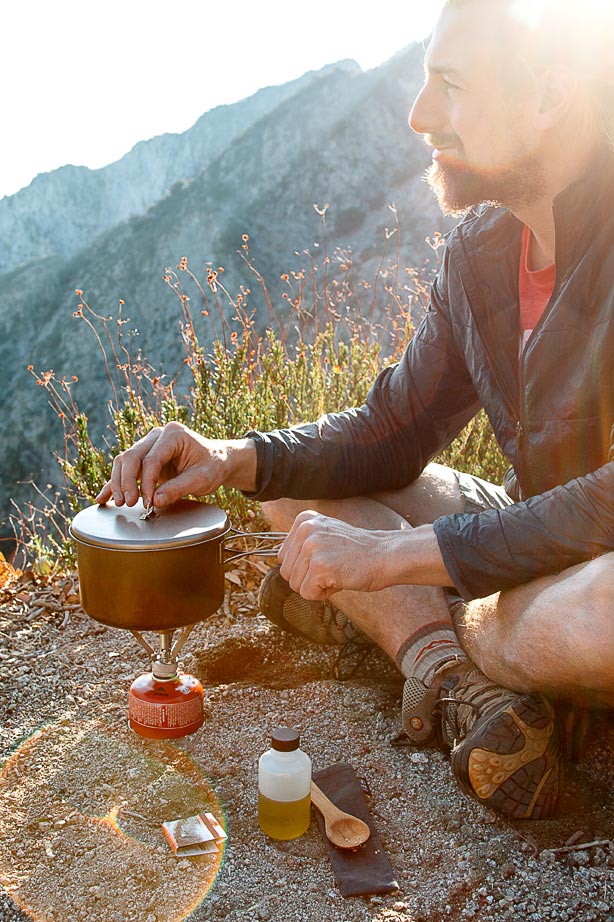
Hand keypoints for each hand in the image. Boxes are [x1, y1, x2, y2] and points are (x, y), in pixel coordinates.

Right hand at [95, 421, 256, 507]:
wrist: (217, 461)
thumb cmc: (212, 466)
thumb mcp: (202, 479)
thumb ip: (179, 488)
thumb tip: (156, 500)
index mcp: (173, 434)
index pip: (151, 459)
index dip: (146, 482)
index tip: (147, 501)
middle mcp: (157, 435)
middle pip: (131, 456)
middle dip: (127, 482)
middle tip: (129, 503)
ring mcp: (148, 444)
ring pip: (123, 461)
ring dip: (118, 483)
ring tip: (120, 503)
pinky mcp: (144, 457)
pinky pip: (125, 469)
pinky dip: (114, 483)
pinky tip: (103, 497)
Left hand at [278, 510, 393, 599]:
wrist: (386, 556)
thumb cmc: (356, 552)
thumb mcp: (325, 535)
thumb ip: (302, 543)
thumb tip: (277, 559)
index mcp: (303, 520)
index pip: (283, 556)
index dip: (304, 566)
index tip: (328, 558)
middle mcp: (305, 529)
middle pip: (286, 572)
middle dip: (307, 578)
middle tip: (333, 568)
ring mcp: (312, 546)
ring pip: (295, 584)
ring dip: (316, 586)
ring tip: (337, 573)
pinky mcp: (320, 565)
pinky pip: (307, 593)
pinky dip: (323, 594)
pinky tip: (340, 580)